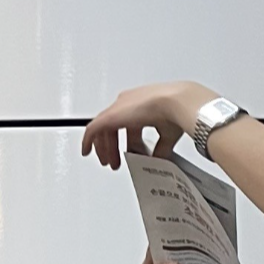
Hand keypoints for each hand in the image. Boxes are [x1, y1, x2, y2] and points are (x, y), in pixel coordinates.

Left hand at [80, 81, 220, 169]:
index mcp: (141, 104)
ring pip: (102, 129)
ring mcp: (118, 109)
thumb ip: (161, 147)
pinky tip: (86, 151)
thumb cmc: (177, 110)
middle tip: (113, 161)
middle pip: (112, 127)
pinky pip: (92, 130)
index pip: (127, 123)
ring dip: (104, 147)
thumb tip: (159, 159)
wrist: (176, 101)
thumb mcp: (168, 133)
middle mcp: (127, 103)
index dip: (126, 140)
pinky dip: (88, 141)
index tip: (128, 152)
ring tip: (106, 161)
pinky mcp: (110, 116)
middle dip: (113, 146)